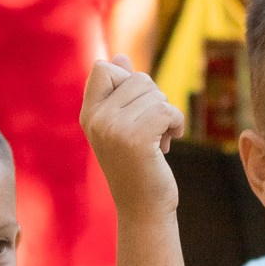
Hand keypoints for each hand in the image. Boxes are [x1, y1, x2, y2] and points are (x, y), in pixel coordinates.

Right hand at [80, 55, 182, 215]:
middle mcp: (95, 119)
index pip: (103, 68)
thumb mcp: (124, 125)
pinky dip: (176, 124)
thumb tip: (120, 56)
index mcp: (88, 114)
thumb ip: (121, 91)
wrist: (143, 209)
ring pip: (155, 93)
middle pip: (138, 78)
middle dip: (154, 101)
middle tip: (150, 131)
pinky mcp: (135, 139)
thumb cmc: (138, 166)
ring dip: (167, 115)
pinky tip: (168, 143)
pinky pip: (167, 110)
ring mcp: (112, 128)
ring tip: (157, 140)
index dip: (127, 81)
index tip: (135, 110)